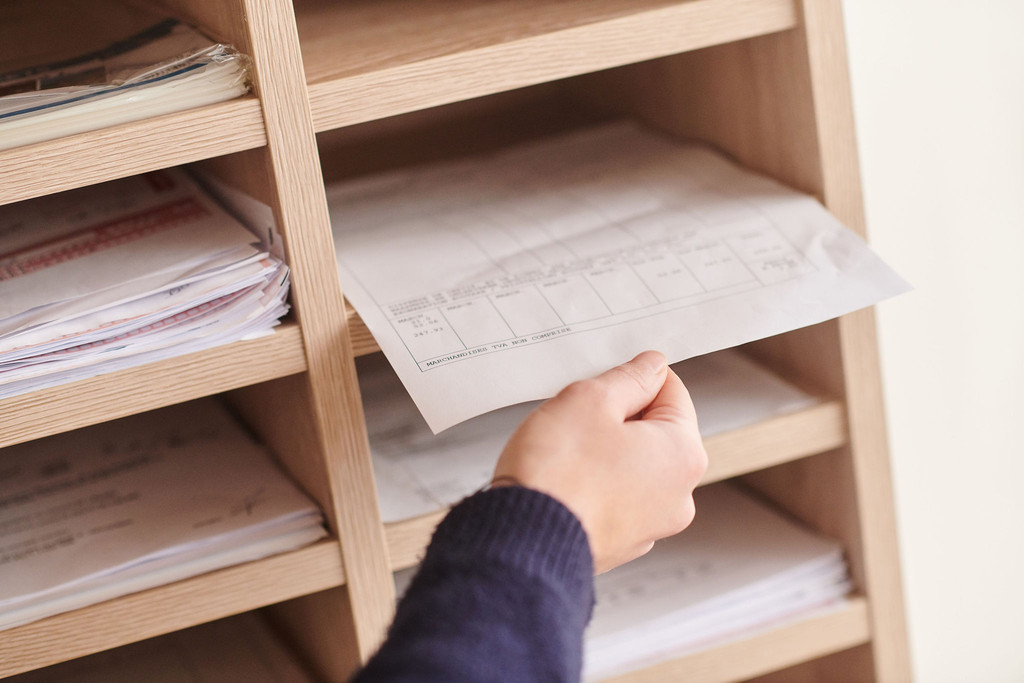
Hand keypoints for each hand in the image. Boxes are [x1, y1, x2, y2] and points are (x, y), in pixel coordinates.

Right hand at [492, 350, 707, 573]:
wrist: (523, 543)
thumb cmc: (557, 473)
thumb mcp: (590, 401)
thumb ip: (629, 379)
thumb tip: (652, 367)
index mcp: (683, 454)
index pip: (672, 391)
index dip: (633, 379)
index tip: (603, 382)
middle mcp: (679, 495)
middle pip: (654, 431)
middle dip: (618, 417)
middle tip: (577, 418)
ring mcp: (651, 526)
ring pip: (632, 465)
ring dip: (605, 451)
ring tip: (566, 453)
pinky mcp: (621, 544)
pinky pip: (614, 497)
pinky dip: (594, 485)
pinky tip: (565, 481)